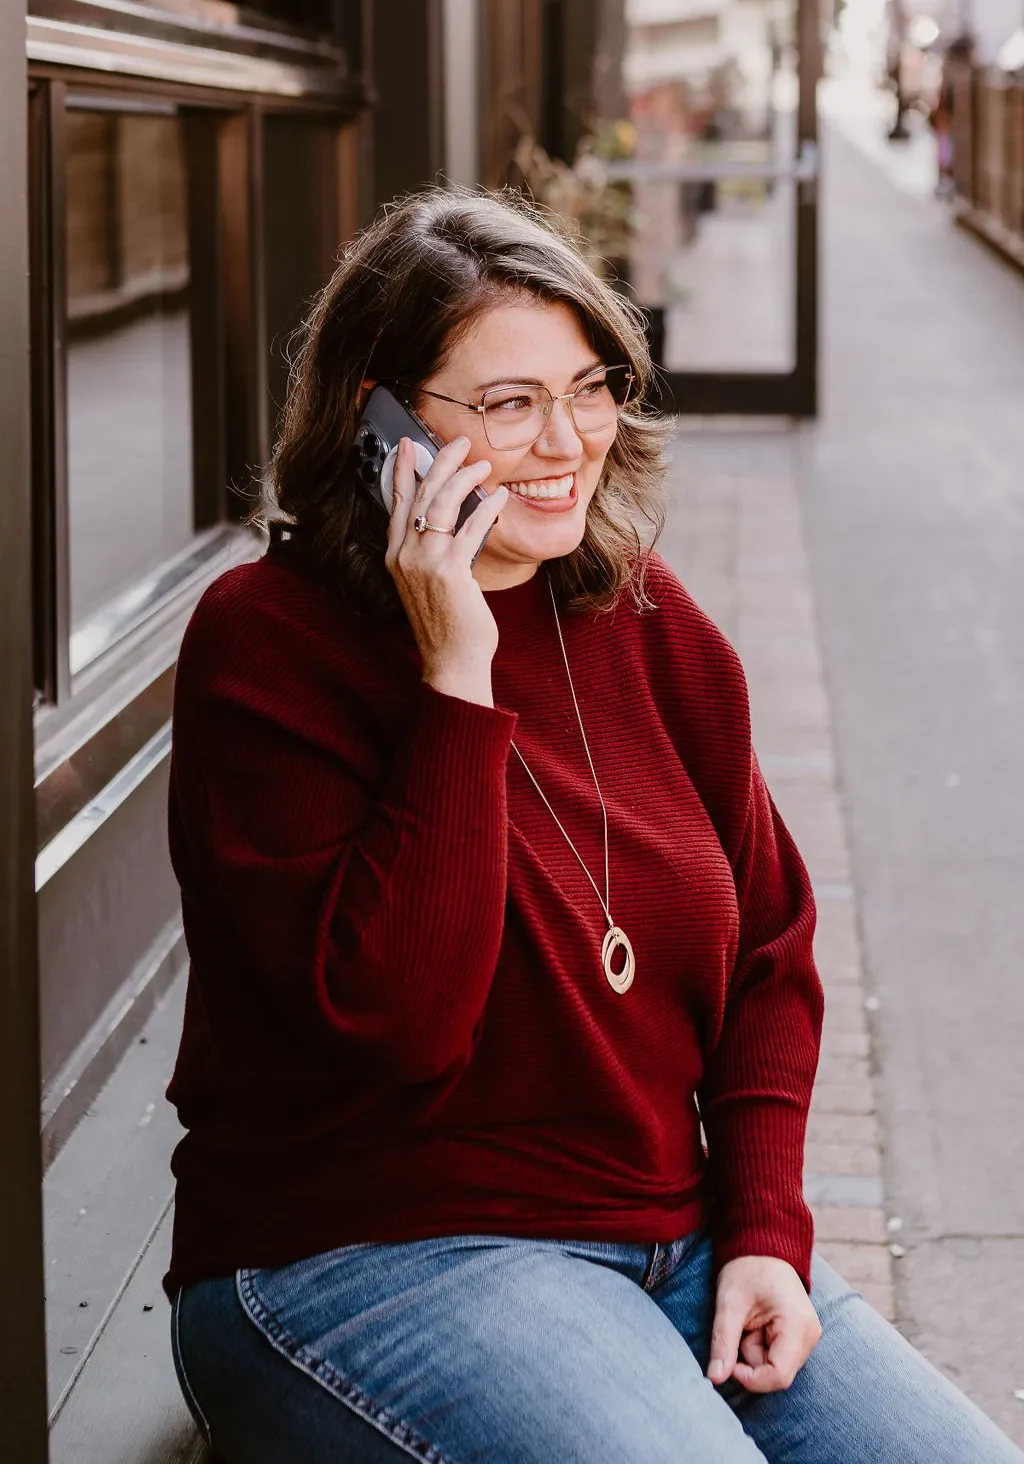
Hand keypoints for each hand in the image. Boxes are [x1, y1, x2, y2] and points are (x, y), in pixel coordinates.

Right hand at [385, 435, 508, 706]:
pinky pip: (470, 528)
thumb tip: (450, 521)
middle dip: (439, 463)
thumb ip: (431, 553)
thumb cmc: (446, 626)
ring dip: (465, 479)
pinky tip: (500, 498)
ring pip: (442, 504)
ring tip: (482, 465)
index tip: (406, 446)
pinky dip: (487, 508)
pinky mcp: (450, 571)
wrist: (452, 662)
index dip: (401, 472)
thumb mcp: (429, 583)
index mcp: (396, 557)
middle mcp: (406, 556)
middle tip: (458, 443)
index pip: (396, 504)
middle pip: (420, 495)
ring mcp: (425, 563)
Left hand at [707, 1255, 821, 1392]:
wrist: (762, 1248)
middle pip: (776, 1373)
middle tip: (742, 1328)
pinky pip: (777, 1356)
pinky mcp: (800, 1337)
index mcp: (798, 1326)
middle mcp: (809, 1336)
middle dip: (751, 1358)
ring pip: (774, 1367)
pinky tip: (758, 1325)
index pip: (778, 1376)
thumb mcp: (729, 1303)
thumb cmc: (747, 1270)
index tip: (729, 1361)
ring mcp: (807, 1337)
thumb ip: (723, 1342)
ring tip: (750, 1322)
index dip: (750, 1378)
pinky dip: (761, 1346)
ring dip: (754, 1351)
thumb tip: (714, 1379)